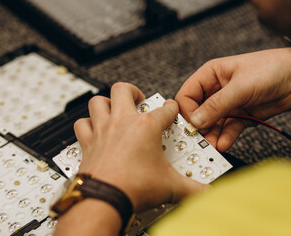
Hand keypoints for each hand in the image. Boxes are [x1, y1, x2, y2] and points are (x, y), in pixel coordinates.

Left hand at [74, 83, 206, 211]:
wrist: (105, 199)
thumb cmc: (134, 187)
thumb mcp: (171, 186)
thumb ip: (193, 188)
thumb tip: (207, 192)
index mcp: (146, 127)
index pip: (165, 110)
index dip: (171, 108)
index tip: (171, 109)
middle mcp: (122, 123)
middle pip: (123, 90)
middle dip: (133, 90)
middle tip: (139, 98)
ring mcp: (103, 131)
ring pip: (98, 102)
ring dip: (106, 102)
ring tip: (114, 107)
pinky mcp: (88, 143)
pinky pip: (82, 124)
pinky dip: (87, 123)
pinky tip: (93, 128)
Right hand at [176, 48, 290, 151]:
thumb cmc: (271, 69)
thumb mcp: (240, 86)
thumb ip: (216, 105)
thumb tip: (196, 121)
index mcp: (210, 75)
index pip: (188, 94)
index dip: (187, 110)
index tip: (191, 124)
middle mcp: (216, 90)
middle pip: (198, 112)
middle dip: (199, 126)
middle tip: (199, 140)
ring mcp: (228, 104)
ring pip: (212, 124)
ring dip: (211, 135)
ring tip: (212, 146)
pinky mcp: (240, 116)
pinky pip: (228, 129)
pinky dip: (225, 137)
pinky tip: (224, 143)